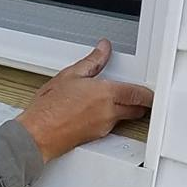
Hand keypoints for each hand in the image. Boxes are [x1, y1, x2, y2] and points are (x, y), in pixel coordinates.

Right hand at [15, 40, 152, 162]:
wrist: (38, 133)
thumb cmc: (49, 107)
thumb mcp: (70, 75)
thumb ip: (92, 61)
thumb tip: (103, 49)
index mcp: (106, 94)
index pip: (138, 94)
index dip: (147, 92)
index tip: (147, 89)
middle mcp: (109, 113)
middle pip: (137, 109)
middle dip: (140, 103)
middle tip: (136, 94)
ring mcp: (104, 127)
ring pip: (124, 118)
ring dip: (124, 110)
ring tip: (111, 100)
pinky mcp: (96, 137)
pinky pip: (111, 126)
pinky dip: (109, 118)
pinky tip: (94, 111)